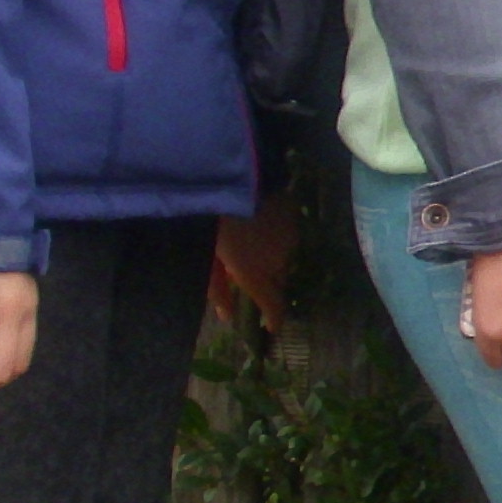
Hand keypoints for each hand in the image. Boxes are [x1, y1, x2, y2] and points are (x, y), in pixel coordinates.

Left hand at [209, 191, 296, 328]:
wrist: (236, 174)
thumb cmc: (212, 219)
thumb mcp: (207, 256)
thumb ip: (216, 288)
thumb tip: (226, 315)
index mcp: (255, 274)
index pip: (274, 306)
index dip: (275, 319)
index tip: (271, 328)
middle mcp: (279, 260)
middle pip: (277, 280)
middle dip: (265, 281)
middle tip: (248, 275)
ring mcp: (290, 236)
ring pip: (284, 256)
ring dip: (270, 257)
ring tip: (251, 244)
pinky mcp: (294, 215)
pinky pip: (288, 234)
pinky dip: (275, 236)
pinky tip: (260, 224)